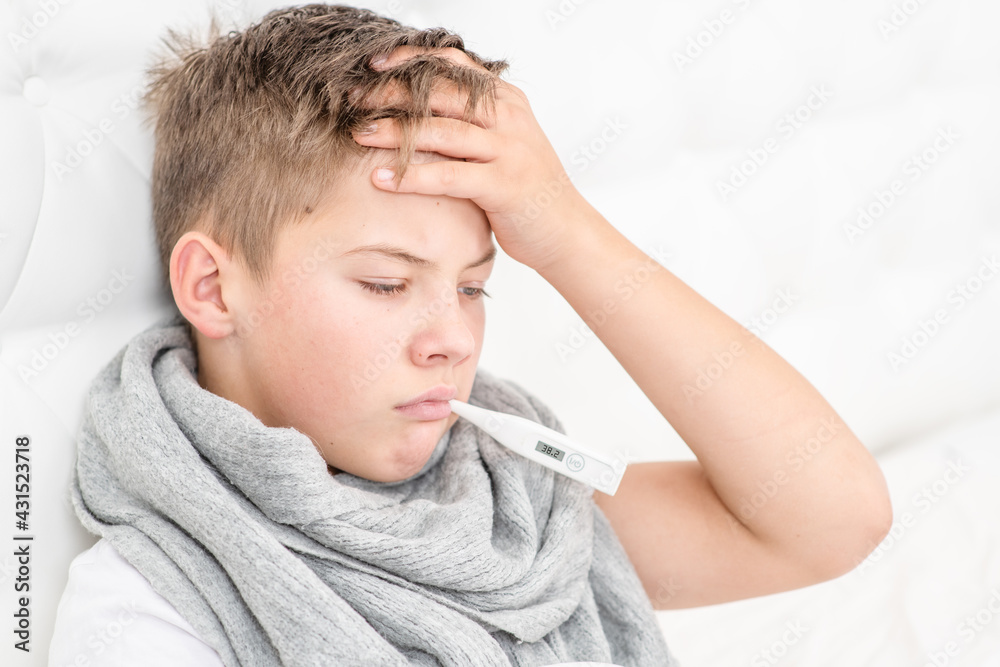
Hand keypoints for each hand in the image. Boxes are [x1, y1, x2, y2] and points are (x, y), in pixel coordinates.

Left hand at [351, 46, 589, 271]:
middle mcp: (509, 118)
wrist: (566, 231)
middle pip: (440, 94)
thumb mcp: (503, 143)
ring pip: (440, 131)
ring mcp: (509, 150)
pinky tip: (381, 179)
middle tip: (353, 101)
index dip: (410, 60)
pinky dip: (412, 176)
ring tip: (358, 135)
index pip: (453, 64)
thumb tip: (419, 107)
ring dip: (394, 132)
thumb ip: (472, 121)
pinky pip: (449, 175)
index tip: (372, 65)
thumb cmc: (525, 190)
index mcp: (506, 100)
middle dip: (391, 94)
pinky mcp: (504, 185)